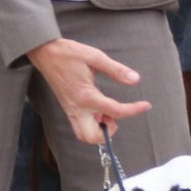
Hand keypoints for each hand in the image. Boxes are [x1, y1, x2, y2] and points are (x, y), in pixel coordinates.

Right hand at [25, 36, 149, 146]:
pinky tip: (97, 108)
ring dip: (98, 130)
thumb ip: (116, 70)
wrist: (45, 53)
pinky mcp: (67, 109)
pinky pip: (80, 126)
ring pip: (84, 135)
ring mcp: (70, 110)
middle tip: (113, 116)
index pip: (115, 111)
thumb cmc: (69, 53)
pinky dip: (92, 124)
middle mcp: (77, 108)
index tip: (145, 105)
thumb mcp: (95, 57)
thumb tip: (135, 79)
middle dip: (107, 132)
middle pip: (92, 138)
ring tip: (105, 112)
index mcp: (86, 96)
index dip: (133, 110)